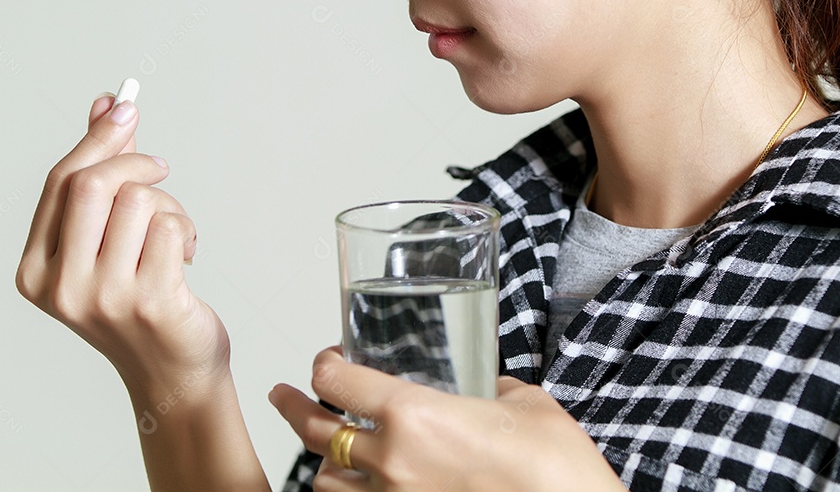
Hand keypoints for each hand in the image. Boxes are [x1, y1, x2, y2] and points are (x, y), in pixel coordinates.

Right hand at [16, 94, 228, 391]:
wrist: (172, 371)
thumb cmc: (138, 299)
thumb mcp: (106, 240)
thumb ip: (101, 173)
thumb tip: (106, 105)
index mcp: (34, 270)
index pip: (60, 183)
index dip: (97, 139)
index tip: (124, 106)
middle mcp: (61, 287)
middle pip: (93, 184)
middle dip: (135, 162)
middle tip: (162, 167)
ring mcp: (105, 297)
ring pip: (139, 201)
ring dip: (169, 206)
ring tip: (175, 233)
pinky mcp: (151, 301)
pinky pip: (172, 227)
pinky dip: (187, 230)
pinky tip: (186, 256)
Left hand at [269, 347, 627, 491]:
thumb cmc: (557, 472)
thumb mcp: (526, 405)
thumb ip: (490, 390)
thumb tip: (483, 391)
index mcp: (416, 416)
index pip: (339, 380)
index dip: (324, 364)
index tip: (327, 360)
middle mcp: (393, 463)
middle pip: (314, 431)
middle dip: (292, 407)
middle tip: (282, 395)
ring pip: (326, 483)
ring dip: (323, 464)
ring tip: (328, 453)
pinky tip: (362, 486)